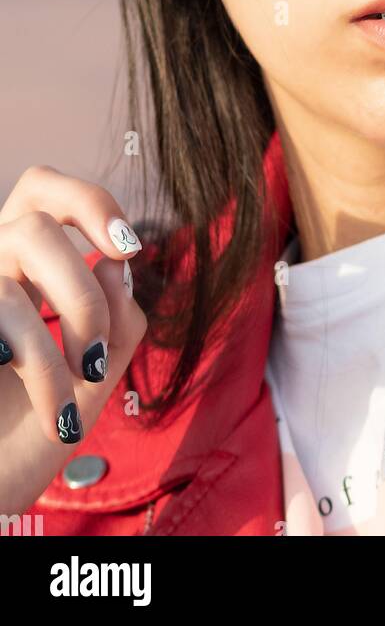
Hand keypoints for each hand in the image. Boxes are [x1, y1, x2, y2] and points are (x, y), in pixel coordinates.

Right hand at [0, 165, 148, 517]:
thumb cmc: (30, 437)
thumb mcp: (95, 373)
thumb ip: (118, 315)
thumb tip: (117, 263)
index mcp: (18, 266)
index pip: (43, 190)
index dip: (89, 200)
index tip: (129, 248)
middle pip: (35, 219)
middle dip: (82, 288)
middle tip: (96, 356)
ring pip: (15, 255)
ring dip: (62, 333)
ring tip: (72, 397)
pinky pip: (3, 317)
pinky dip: (42, 369)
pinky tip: (50, 412)